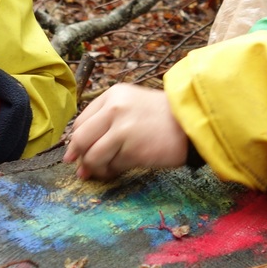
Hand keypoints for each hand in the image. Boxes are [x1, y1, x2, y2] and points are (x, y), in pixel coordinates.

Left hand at [62, 83, 187, 180]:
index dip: (76, 141)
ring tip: (105, 171)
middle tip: (83, 169)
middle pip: (80, 139)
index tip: (75, 154)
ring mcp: (122, 129)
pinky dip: (112, 172)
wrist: (192, 123)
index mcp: (112, 95)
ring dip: (96, 168)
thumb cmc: (163, 116)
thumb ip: (107, 120)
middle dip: (79, 157)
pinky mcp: (132, 149)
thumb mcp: (132, 104)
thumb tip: (79, 150)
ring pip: (93, 156)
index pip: (80, 121)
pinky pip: (112, 166)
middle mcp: (114, 109)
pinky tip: (119, 170)